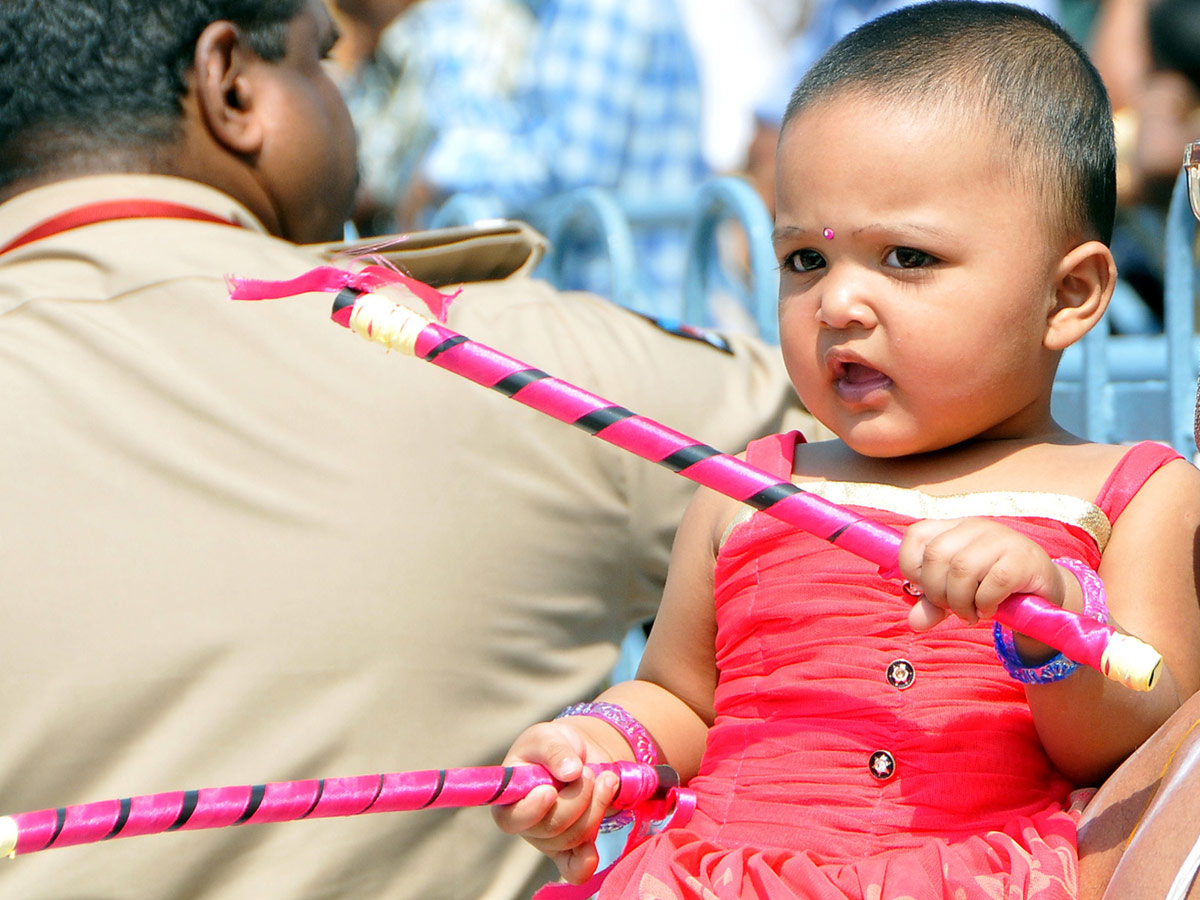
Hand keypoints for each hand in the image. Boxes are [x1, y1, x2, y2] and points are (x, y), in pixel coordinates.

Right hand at [491, 721, 622, 884]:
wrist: (579, 756)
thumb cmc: (553, 746)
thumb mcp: (549, 736)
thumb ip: (555, 750)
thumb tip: (571, 771)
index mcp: (509, 798)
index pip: (511, 818)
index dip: (531, 810)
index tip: (549, 791)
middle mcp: (526, 825)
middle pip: (552, 828)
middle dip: (578, 797)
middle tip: (588, 771)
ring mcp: (549, 840)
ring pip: (574, 838)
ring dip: (597, 806)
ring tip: (606, 778)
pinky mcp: (570, 849)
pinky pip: (574, 869)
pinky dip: (585, 862)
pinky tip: (593, 849)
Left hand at [898, 518, 1068, 632]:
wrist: (1044, 593)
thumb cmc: (993, 588)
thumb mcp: (958, 594)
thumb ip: (933, 605)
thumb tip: (915, 622)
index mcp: (955, 528)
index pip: (916, 534)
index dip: (912, 567)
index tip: (925, 589)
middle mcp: (977, 527)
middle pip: (936, 554)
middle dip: (936, 591)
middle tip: (951, 608)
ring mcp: (1002, 539)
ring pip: (962, 568)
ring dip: (960, 601)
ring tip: (970, 613)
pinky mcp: (1024, 559)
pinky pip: (993, 582)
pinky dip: (985, 603)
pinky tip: (989, 609)